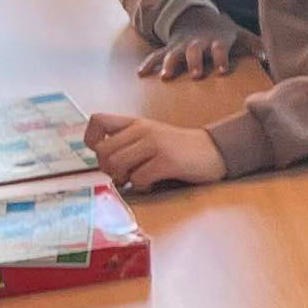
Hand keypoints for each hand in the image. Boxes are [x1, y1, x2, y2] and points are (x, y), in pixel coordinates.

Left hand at [83, 113, 224, 190]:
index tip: (104, 154)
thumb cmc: (178, 149)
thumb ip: (127, 143)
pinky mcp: (167, 161)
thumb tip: (102, 162)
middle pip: (103, 151)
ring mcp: (156, 144)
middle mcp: (143, 130)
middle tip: (124, 174)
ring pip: (116, 165)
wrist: (215, 151)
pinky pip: (138, 178)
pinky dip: (142, 187)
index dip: (92, 140)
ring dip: (123, 179)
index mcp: (136, 123)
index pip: (97, 120)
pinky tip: (152, 184)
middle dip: (108, 169)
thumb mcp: (151, 138)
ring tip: (137, 179)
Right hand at [140, 27, 251, 79]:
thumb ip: (255, 45)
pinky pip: (156, 55)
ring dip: (169, 64)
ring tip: (165, 76)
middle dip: (195, 62)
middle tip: (196, 74)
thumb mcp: (239, 34)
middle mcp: (197, 43)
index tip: (222, 71)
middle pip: (195, 52)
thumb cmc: (221, 31)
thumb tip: (268, 58)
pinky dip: (148, 63)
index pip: (220, 49)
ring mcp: (181, 45)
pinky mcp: (169, 48)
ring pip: (173, 54)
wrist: (196, 16)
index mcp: (216, 40)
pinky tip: (140, 74)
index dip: (221, 59)